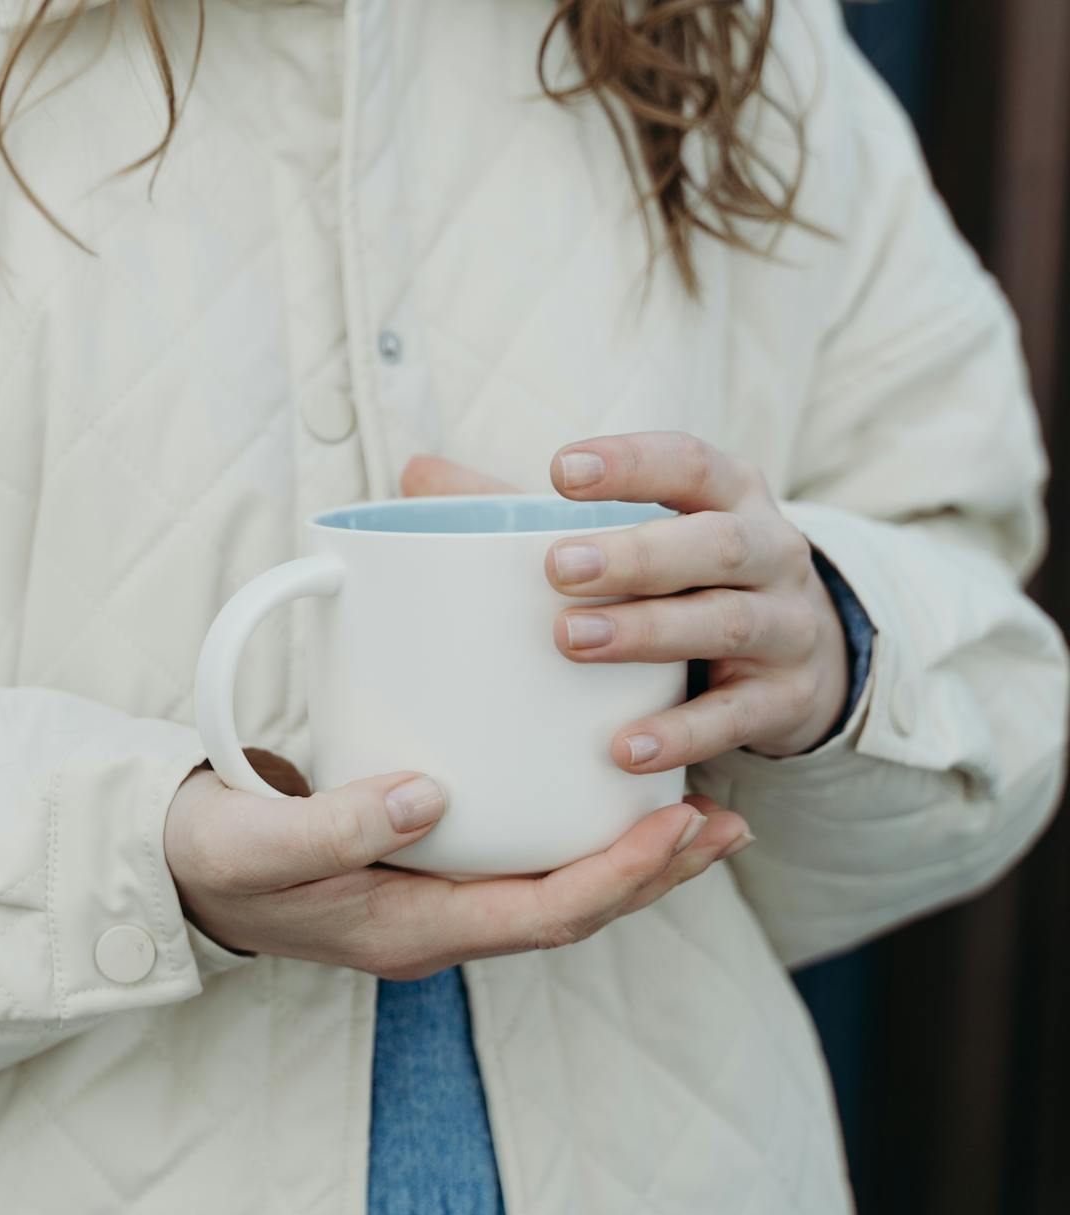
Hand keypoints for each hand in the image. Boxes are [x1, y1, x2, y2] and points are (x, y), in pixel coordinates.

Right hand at [164, 766, 751, 976]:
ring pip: (554, 885)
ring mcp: (431, 896)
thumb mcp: (256, 843)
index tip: (679, 825)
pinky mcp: (423, 859)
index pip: (542, 916)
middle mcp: (435, 924)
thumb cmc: (211, 854)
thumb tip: (429, 797)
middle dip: (653, 869)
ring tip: (695, 809)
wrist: (170, 866)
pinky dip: (571, 827)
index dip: (619, 876)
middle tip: (728, 821)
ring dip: (628, 852)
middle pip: (572, 908)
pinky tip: (592, 784)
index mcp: (406, 931)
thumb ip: (334, 826)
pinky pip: (520, 855)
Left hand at [400, 435, 850, 768]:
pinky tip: (623, 748)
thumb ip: (523, 508)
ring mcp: (787, 626)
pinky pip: (736, 717)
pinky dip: (681, 732)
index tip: (560, 470)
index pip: (688, 462)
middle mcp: (770, 551)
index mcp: (726, 495)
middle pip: (713, 544)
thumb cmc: (683, 577)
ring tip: (572, 642)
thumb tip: (417, 473)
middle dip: (636, 555)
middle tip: (558, 569)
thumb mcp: (628, 531)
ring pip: (726, 622)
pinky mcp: (786, 699)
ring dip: (648, 632)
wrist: (800, 655)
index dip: (631, 462)